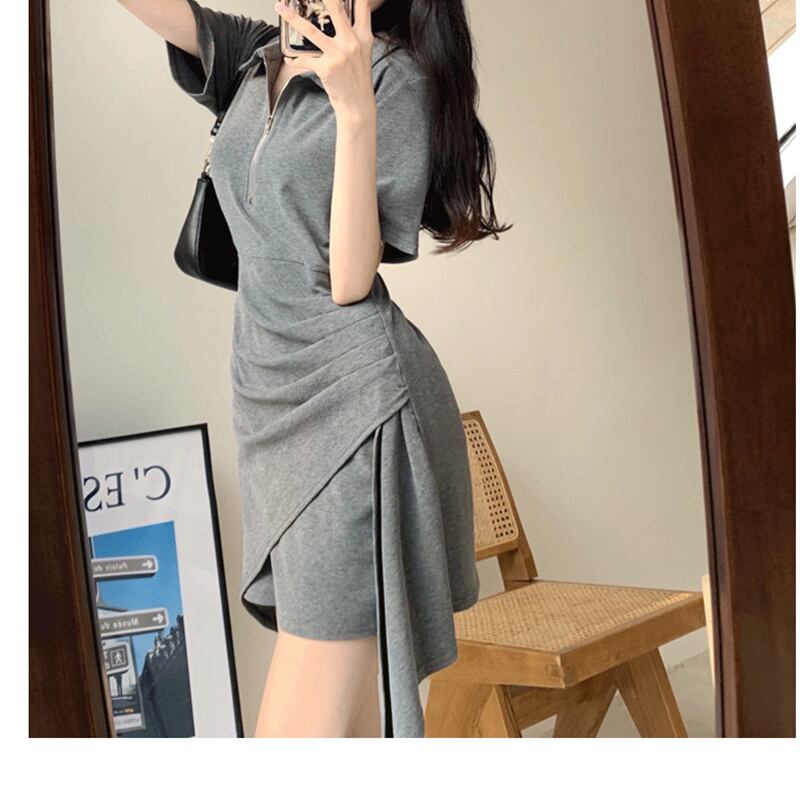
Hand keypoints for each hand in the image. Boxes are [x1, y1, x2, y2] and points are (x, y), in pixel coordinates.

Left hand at [275, 0, 375, 119]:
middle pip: (336, 10)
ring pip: (311, 31)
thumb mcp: (363, 53)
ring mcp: (339, 55)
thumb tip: (342, 19)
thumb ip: (355, 35)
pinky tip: (289, 59)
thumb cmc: (358, 80)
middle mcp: (352, 43)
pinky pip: (305, 60)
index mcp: (364, 37)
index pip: (363, 7)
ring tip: (280, 8)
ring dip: (293, 18)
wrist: (358, 105)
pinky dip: (295, 60)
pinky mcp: (327, 68)